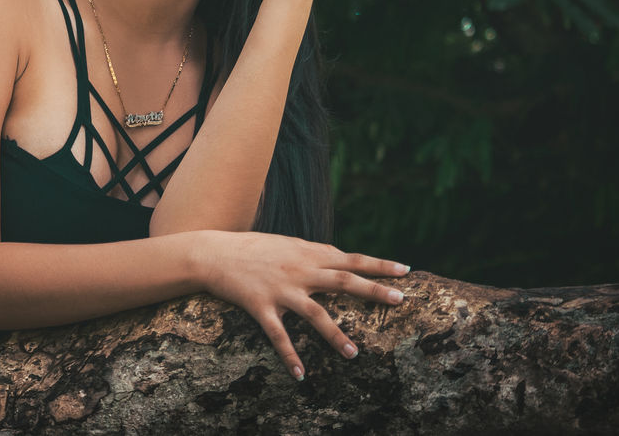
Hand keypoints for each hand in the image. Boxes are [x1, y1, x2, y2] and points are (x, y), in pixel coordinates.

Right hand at [195, 230, 408, 379]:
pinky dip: (290, 356)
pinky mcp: (261, 306)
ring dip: (336, 334)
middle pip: (342, 281)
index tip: (405, 271)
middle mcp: (299, 271)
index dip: (378, 265)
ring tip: (354, 354)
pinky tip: (301, 376)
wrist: (213, 253)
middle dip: (372, 291)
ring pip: (315, 313)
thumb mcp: (286, 243)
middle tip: (400, 300)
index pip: (350, 259)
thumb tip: (339, 255)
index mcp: (307, 254)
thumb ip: (314, 252)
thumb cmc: (251, 248)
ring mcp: (281, 289)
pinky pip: (278, 336)